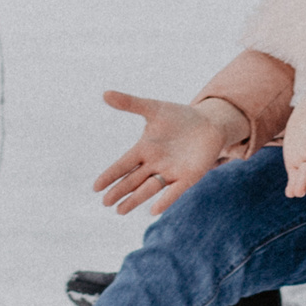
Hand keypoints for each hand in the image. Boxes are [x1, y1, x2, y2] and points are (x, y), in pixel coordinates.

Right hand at [95, 92, 239, 215]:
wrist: (209, 124)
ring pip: (148, 188)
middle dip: (120, 191)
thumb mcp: (154, 109)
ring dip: (135, 199)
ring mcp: (170, 172)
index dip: (111, 175)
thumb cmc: (179, 117)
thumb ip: (131, 104)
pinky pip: (174, 191)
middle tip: (105, 202)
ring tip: (120, 211)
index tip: (96, 187)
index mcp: (144, 149)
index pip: (123, 165)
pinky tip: (154, 210)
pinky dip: (165, 200)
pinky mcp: (187, 177)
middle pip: (133, 180)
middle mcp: (154, 164)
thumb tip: (104, 93)